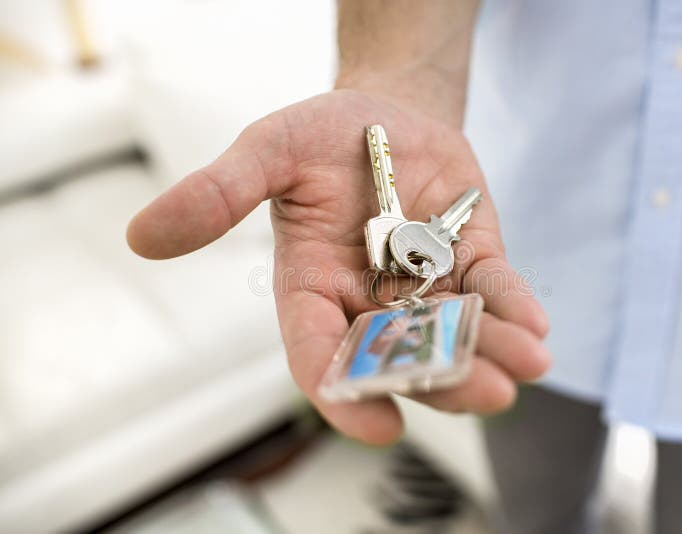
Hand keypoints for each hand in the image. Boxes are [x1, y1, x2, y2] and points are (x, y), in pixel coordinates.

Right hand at [127, 89, 549, 444]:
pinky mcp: (470, 263)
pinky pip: (492, 292)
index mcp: (313, 291)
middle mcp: (369, 303)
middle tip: (483, 395)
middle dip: (441, 379)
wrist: (386, 113)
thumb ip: (217, 195)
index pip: (321, 355)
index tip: (376, 424)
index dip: (344, 393)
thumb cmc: (319, 136)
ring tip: (524, 368)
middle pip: (401, 358)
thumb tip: (142, 236)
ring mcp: (425, 289)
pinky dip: (512, 310)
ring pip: (455, 336)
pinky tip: (536, 329)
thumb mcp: (266, 153)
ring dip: (489, 355)